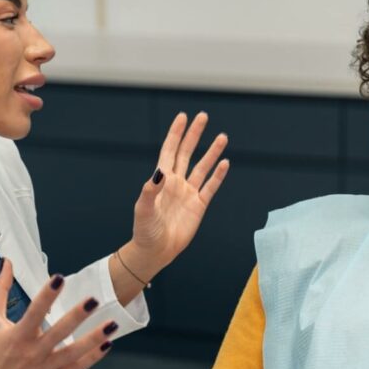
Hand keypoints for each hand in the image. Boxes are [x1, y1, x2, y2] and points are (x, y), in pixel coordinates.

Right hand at [0, 260, 115, 368]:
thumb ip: (0, 291)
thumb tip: (6, 264)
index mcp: (18, 336)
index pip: (34, 312)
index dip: (47, 296)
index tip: (59, 279)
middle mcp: (33, 352)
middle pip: (58, 333)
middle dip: (76, 316)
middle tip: (93, 301)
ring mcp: (46, 368)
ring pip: (73, 353)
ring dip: (94, 338)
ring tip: (111, 324)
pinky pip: (77, 368)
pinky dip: (93, 357)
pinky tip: (107, 344)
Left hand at [123, 112, 229, 279]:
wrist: (156, 251)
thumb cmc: (145, 230)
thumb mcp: (144, 209)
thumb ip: (150, 190)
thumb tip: (160, 172)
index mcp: (161, 180)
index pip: (169, 151)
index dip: (176, 134)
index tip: (183, 117)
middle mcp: (176, 183)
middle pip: (187, 153)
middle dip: (194, 135)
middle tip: (203, 116)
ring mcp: (189, 193)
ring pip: (202, 168)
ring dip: (212, 152)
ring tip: (222, 136)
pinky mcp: (199, 206)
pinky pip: (210, 187)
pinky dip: (218, 176)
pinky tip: (225, 163)